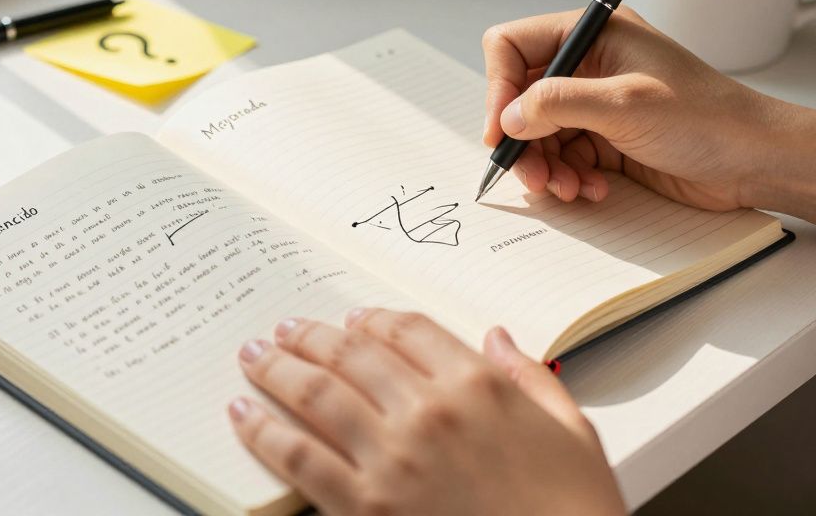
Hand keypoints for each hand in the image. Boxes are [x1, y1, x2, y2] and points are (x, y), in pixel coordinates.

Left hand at [228, 309, 624, 515]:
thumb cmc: (573, 507)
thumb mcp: (571, 430)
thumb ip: (530, 376)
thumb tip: (498, 337)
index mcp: (478, 385)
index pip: (409, 330)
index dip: (374, 320)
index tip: (354, 320)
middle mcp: (428, 411)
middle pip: (352, 353)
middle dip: (311, 336)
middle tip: (285, 329)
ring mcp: (393, 458)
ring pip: (316, 394)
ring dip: (277, 367)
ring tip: (254, 355)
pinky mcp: (366, 506)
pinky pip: (300, 457)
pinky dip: (263, 430)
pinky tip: (242, 414)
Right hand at [482, 7, 786, 210]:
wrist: (757, 160)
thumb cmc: (708, 118)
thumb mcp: (625, 104)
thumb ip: (558, 104)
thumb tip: (510, 117)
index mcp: (594, 33)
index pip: (514, 46)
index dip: (499, 87)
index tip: (501, 130)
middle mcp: (590, 64)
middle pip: (521, 97)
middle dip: (522, 139)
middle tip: (531, 174)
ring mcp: (597, 103)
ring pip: (538, 133)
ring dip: (544, 165)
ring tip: (566, 188)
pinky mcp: (607, 139)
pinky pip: (563, 156)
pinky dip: (568, 177)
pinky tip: (591, 189)